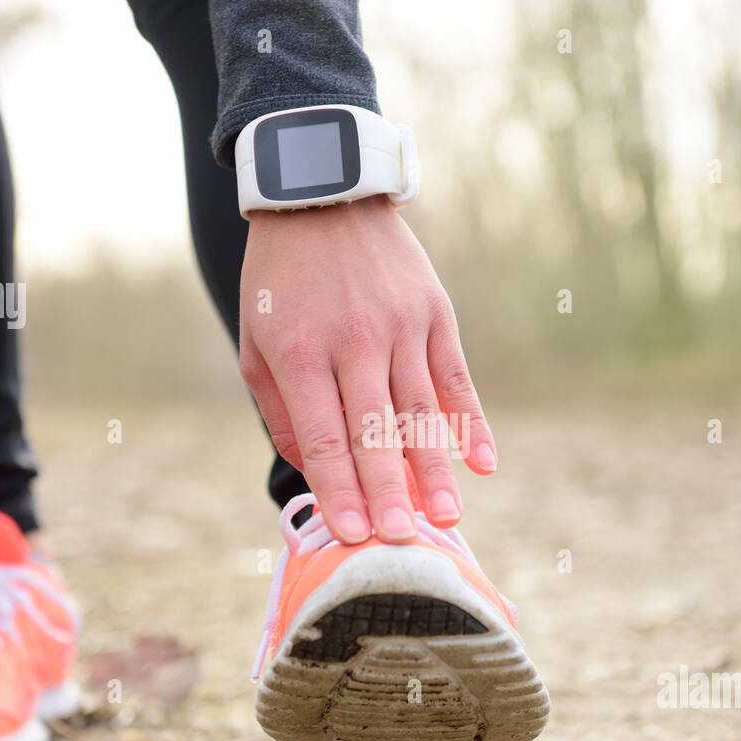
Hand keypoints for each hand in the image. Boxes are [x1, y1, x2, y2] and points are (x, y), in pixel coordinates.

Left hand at [238, 195, 496, 544]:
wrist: (322, 196)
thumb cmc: (280, 284)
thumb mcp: (256, 343)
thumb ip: (281, 411)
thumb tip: (316, 475)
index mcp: (301, 355)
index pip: (326, 439)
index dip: (341, 491)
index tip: (354, 537)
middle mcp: (354, 342)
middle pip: (376, 433)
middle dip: (389, 494)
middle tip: (402, 543)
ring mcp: (400, 326)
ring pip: (421, 412)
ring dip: (436, 470)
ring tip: (448, 518)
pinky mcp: (435, 314)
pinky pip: (456, 377)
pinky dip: (472, 422)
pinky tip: (484, 463)